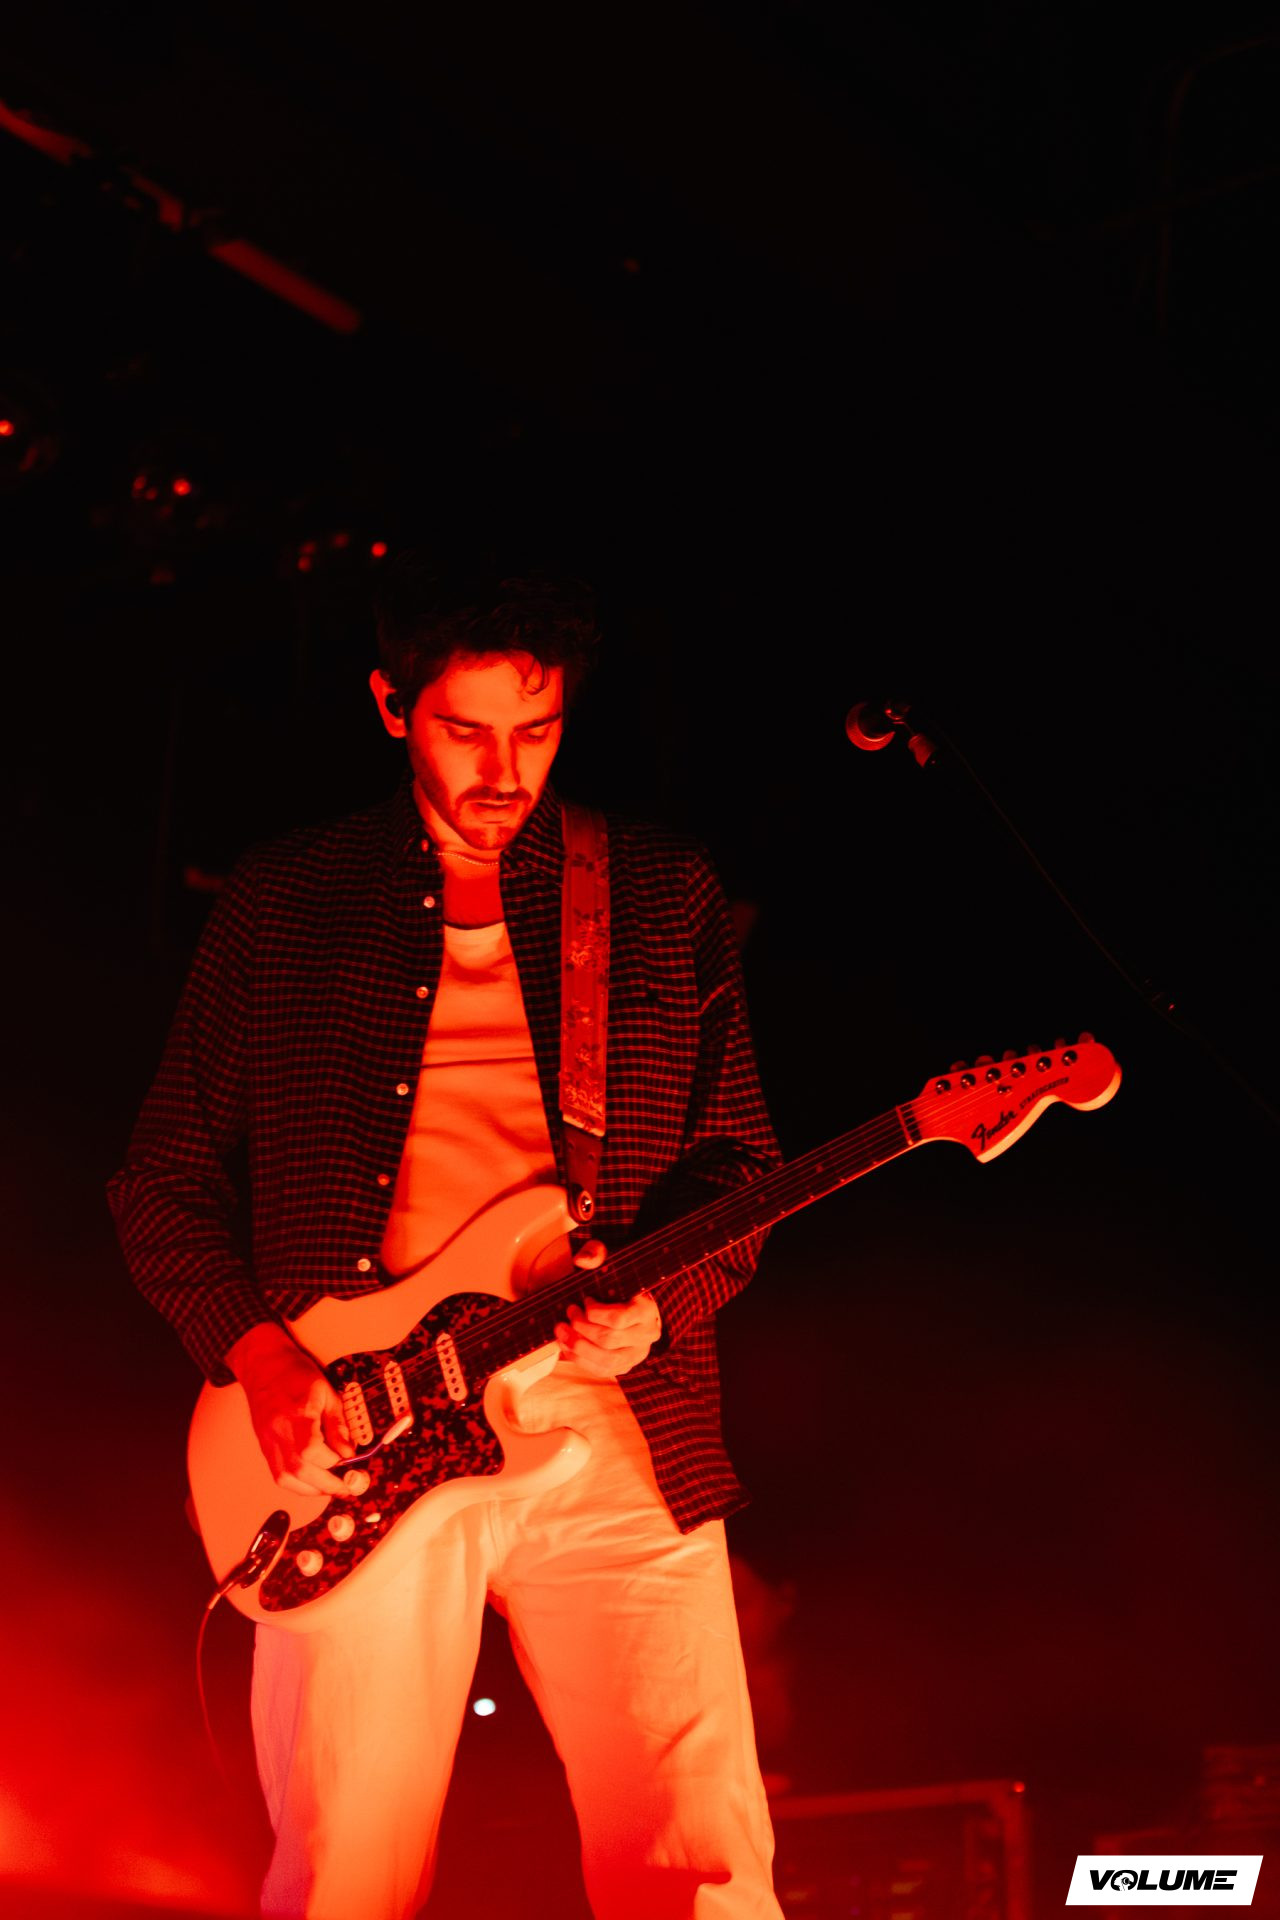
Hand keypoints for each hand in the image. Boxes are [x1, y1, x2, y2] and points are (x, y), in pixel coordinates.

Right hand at [225, 1323, 353, 1498]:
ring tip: (331, 1488)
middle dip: (326, 1485)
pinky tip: (312, 1482)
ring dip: (311, 1490)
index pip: (311, 1450)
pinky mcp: (265, 1448)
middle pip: (299, 1470)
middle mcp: (278, 1432)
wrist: (264, 1366)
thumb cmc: (293, 1373)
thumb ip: (337, 1424)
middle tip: (346, 1487)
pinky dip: (297, 1484)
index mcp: (296, 1415)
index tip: (348, 1461)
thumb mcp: (326, 1392)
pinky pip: (278, 1475)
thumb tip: (348, 1452)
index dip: (332, 1460)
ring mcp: (268, 1442)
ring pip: (286, 1478)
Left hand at [555, 1242, 662, 1377]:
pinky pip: (601, 1370)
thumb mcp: (610, 1263)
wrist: (634, 1305)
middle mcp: (646, 1335)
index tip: (585, 1301)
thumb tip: (582, 1260)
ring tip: (561, 1331)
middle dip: (581, 1328)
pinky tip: (566, 1346)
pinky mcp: (624, 1366)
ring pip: (605, 1360)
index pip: (618, 1319)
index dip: (594, 1312)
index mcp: (646, 1310)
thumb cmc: (619, 1284)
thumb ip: (596, 1254)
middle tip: (568, 1314)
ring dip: (577, 1346)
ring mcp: (636, 1354)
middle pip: (608, 1339)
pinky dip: (579, 1360)